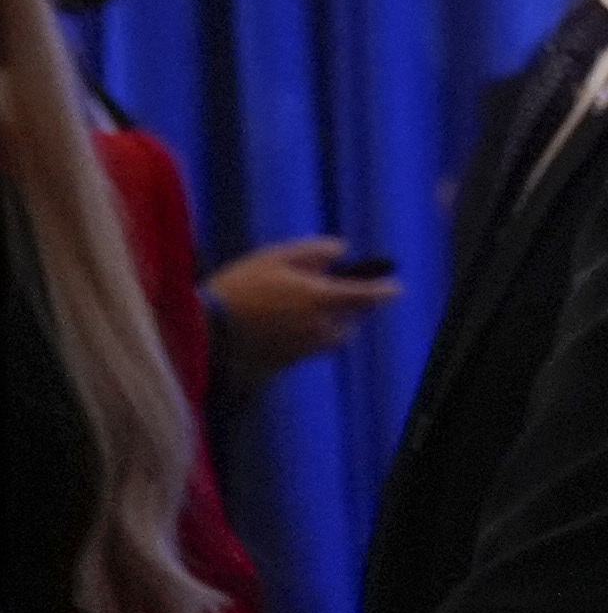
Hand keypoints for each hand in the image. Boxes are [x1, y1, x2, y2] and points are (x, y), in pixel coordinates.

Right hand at [207, 239, 397, 383]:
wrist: (206, 334)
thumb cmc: (238, 289)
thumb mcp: (273, 257)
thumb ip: (313, 252)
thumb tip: (342, 250)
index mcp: (322, 299)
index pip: (367, 296)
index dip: (383, 290)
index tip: (396, 288)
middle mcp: (321, 327)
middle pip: (352, 318)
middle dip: (352, 304)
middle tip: (343, 290)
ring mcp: (308, 348)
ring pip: (334, 334)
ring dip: (333, 320)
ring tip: (308, 305)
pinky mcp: (292, 362)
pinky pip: (313, 347)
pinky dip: (311, 333)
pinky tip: (286, 322)